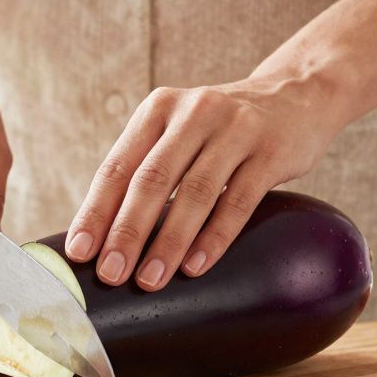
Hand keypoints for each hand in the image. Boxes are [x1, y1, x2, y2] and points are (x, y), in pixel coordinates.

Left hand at [64, 73, 349, 290]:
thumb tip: (102, 236)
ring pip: (195, 192)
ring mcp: (235, 129)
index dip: (96, 211)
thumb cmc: (220, 129)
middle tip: (110, 274)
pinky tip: (195, 266)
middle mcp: (193, 113)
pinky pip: (239, 200)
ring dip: (168, 242)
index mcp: (157, 110)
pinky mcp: (271, 151)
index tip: (79, 252)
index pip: (117, 166)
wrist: (297, 95)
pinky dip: (214, 237)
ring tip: (150, 280)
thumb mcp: (178, 132)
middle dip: (127, 232)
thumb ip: (146, 169)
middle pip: (152, 179)